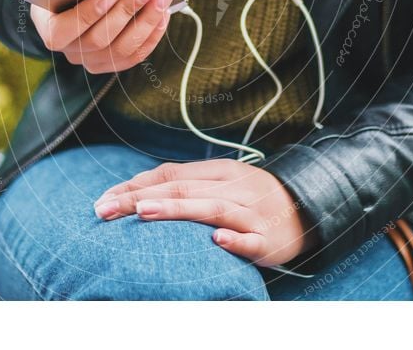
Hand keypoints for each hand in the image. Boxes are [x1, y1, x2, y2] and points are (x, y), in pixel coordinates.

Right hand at [30, 0, 173, 72]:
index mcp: (47, 24)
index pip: (61, 32)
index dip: (86, 16)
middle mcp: (67, 48)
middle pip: (97, 40)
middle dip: (126, 11)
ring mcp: (90, 59)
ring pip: (120, 50)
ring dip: (146, 22)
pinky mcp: (112, 63)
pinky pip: (135, 55)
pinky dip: (152, 34)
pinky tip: (164, 12)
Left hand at [93, 159, 314, 266]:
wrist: (309, 208)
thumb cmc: (255, 197)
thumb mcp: (224, 182)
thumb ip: (188, 183)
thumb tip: (140, 188)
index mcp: (221, 172)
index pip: (171, 174)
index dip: (136, 185)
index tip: (103, 200)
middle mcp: (234, 188)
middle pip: (184, 189)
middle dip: (141, 198)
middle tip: (105, 210)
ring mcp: (252, 213)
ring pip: (213, 209)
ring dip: (178, 210)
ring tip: (144, 212)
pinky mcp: (269, 240)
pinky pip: (252, 240)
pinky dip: (235, 240)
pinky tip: (217, 240)